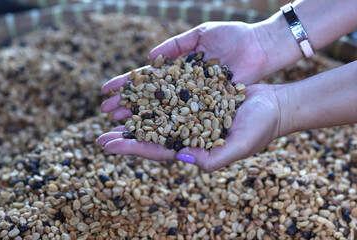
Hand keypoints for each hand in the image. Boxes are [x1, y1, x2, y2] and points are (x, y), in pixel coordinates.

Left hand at [98, 84, 281, 171]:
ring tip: (112, 111)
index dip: (132, 148)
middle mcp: (188, 132)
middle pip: (151, 134)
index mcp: (194, 148)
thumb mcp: (240, 146)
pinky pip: (169, 94)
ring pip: (156, 114)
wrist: (275, 104)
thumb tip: (180, 159)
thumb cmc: (261, 128)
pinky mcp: (195, 96)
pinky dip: (152, 93)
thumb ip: (213, 158)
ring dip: (134, 114)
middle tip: (99, 135)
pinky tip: (137, 89)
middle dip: (126, 135)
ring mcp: (190, 114)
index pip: (157, 150)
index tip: (107, 145)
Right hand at [100, 21, 272, 120]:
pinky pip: (186, 120)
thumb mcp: (201, 35)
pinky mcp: (209, 110)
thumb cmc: (234, 38)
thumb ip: (176, 45)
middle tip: (105, 115)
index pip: (146, 80)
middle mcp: (184, 89)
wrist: (261, 49)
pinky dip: (168, 126)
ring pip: (164, 113)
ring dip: (141, 120)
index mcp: (179, 70)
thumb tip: (150, 56)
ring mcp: (196, 102)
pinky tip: (150, 134)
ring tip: (118, 127)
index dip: (126, 86)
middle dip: (127, 107)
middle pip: (150, 99)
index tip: (105, 91)